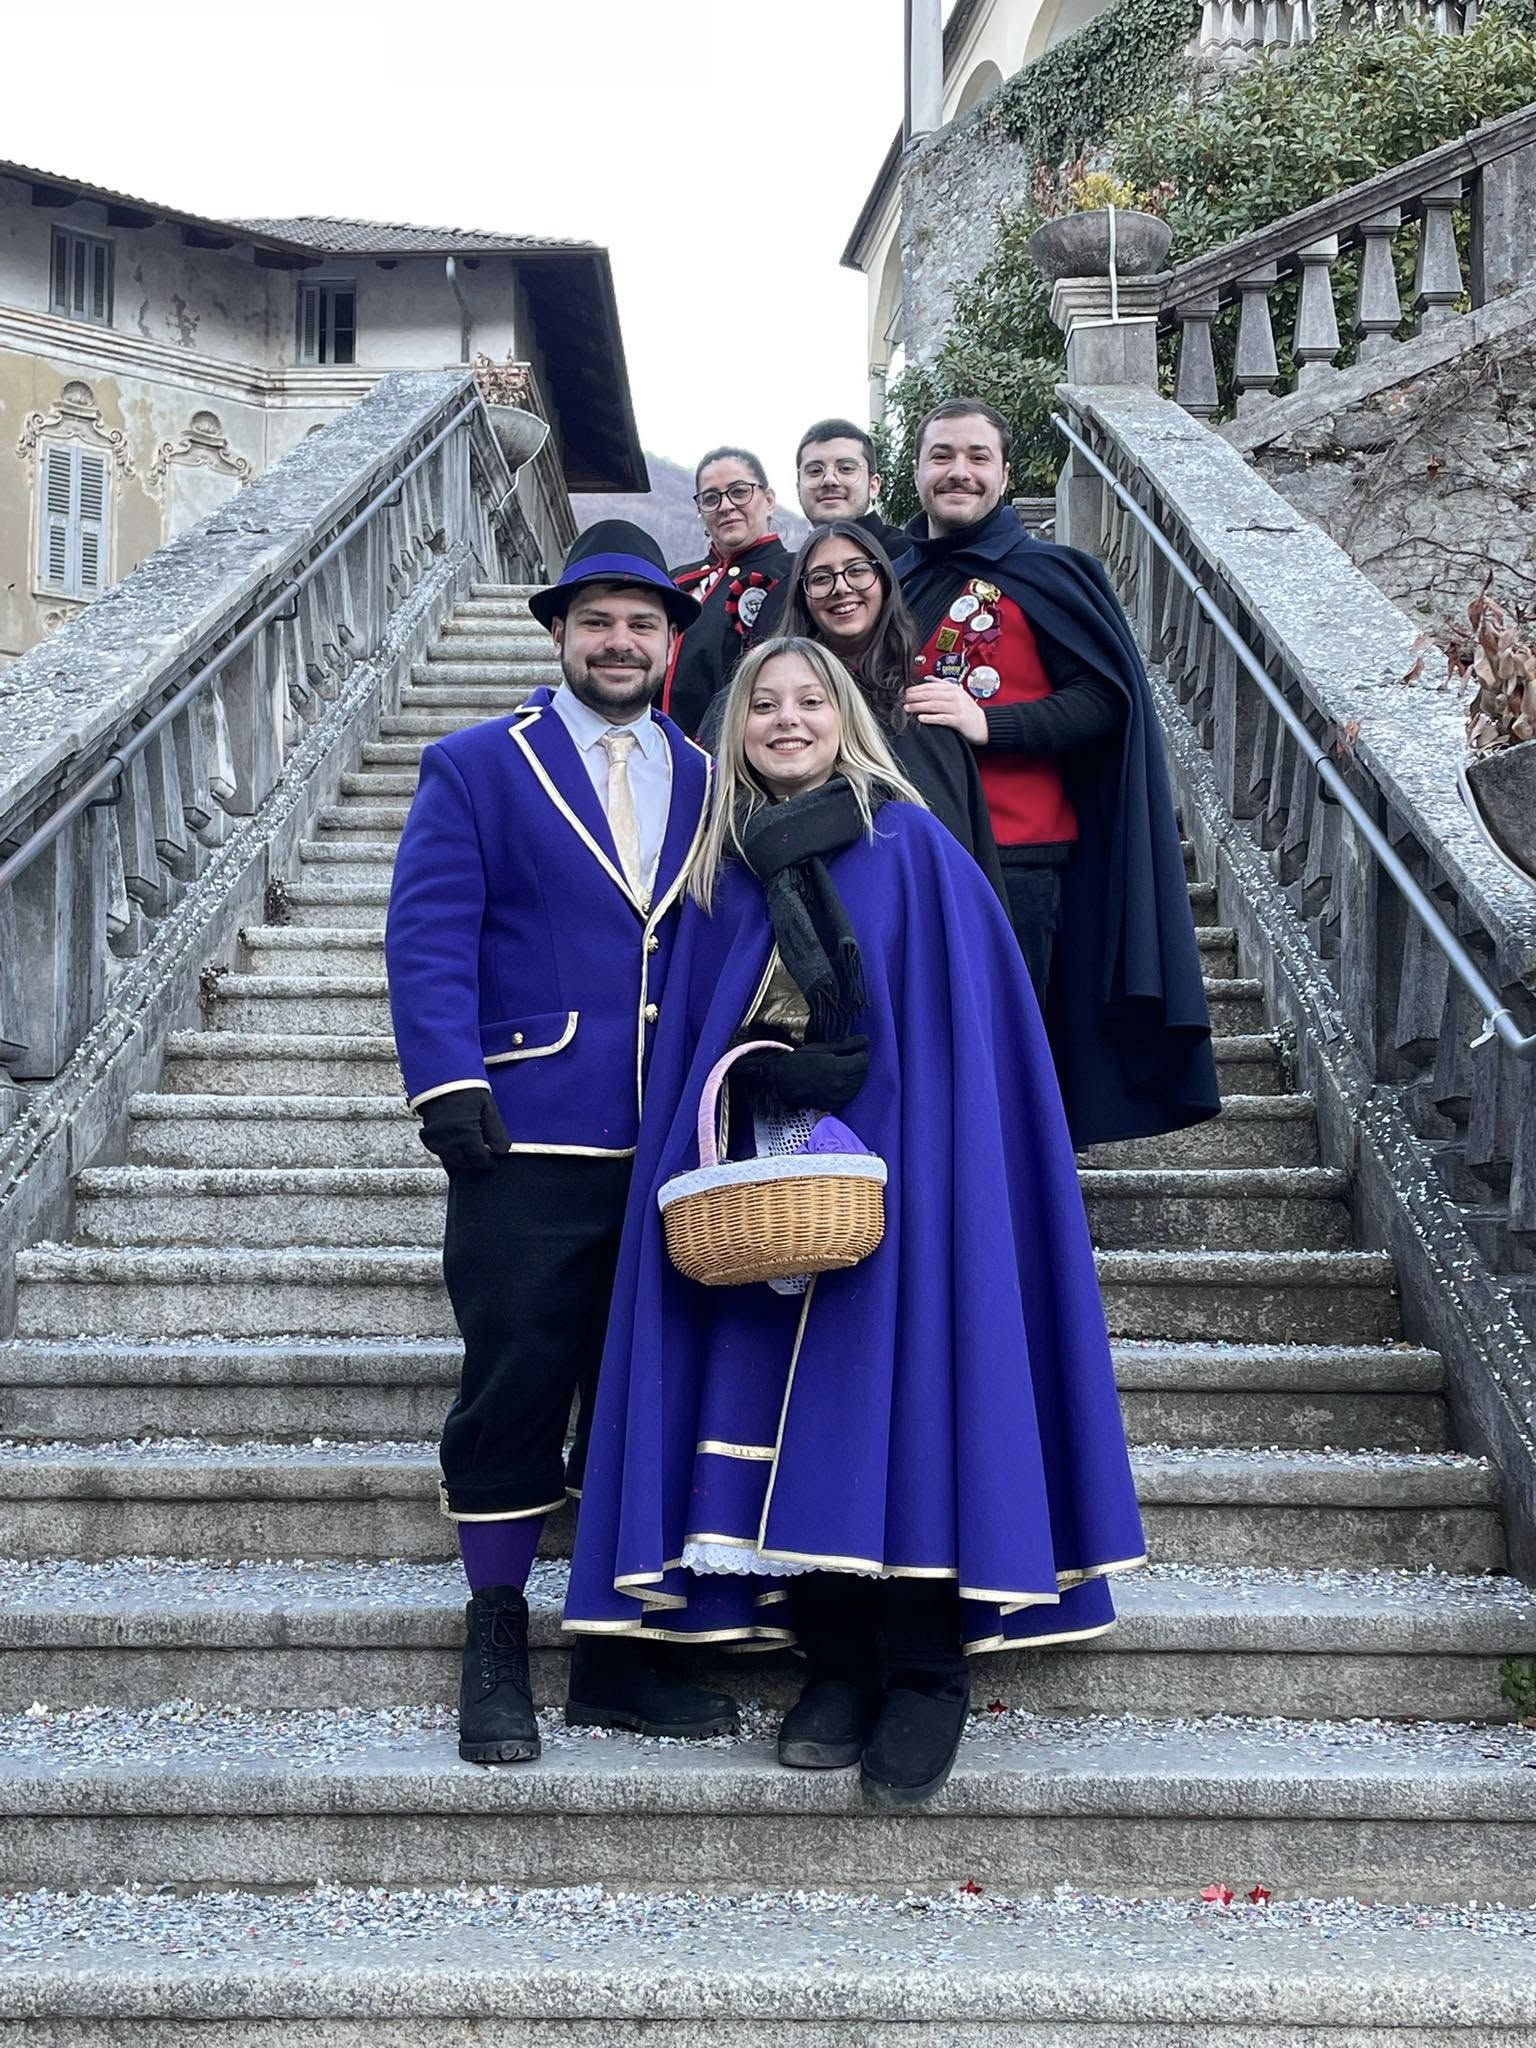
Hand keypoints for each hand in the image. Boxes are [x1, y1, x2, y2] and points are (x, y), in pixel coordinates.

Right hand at [417, 1088, 511, 1172]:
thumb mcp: (488, 1107)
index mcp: (467, 1133)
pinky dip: (449, 1154)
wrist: (441, 1078)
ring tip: (471, 1155)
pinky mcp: (428, 1137)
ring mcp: (437, 1139)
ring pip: (451, 1160)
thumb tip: (503, 1151)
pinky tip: (457, 1148)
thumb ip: (496, 1132)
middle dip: (475, 1162)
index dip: (488, 1162)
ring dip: (462, 1160)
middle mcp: (450, 1140)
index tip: (493, 1163)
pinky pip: (439, 1153)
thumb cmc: (467, 1089)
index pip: (479, 1158)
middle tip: (483, 1158)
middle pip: (465, 1162)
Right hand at [737, 1036, 869, 1112]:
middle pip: (863, 1074)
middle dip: (859, 1065)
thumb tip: (866, 1040)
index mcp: (839, 1068)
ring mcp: (838, 1097)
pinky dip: (849, 1088)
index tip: (853, 1051)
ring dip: (855, 1077)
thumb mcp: (822, 1048)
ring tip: (843, 1070)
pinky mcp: (834, 1105)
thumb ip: (846, 1045)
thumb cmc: (801, 1060)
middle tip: (848, 1059)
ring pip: (858, 1086)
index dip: (860, 1054)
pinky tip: (839, 1082)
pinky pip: (850, 1096)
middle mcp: (841, 1085)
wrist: (783, 1081)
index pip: (863, 1061)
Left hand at [905, 682, 987, 743]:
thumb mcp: (959, 693)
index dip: (917, 688)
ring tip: (908, 708)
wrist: (985, 725)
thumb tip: (929, 678)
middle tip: (904, 699)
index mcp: (953, 689)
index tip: (907, 691)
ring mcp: (957, 708)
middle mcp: (955, 697)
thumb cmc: (970, 711)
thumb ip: (944, 685)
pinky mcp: (959, 720)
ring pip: (934, 705)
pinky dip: (931, 718)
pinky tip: (921, 718)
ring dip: (919, 706)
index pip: (931, 686)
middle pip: (931, 695)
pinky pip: (942, 718)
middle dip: (915, 696)